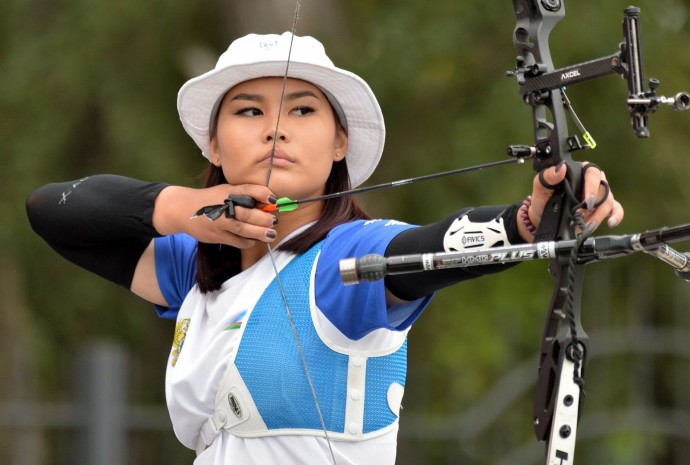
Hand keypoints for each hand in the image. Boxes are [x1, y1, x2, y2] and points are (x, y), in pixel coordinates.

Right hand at [153, 183, 276, 247]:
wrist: (182, 210)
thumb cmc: (210, 199)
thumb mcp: (225, 191)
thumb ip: (243, 195)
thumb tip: (267, 203)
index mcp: (227, 192)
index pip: (247, 190)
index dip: (262, 193)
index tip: (273, 198)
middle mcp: (223, 206)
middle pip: (247, 212)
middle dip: (263, 218)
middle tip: (274, 221)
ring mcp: (219, 222)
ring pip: (243, 229)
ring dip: (260, 232)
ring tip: (271, 234)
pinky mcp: (216, 235)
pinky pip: (236, 241)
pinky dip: (248, 241)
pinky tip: (255, 240)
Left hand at [519, 162, 624, 241]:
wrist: (543, 218)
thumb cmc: (543, 200)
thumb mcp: (540, 187)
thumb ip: (547, 177)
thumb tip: (560, 168)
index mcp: (578, 172)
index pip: (592, 172)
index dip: (592, 186)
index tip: (587, 201)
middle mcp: (591, 182)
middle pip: (603, 187)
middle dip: (596, 203)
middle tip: (584, 214)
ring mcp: (598, 196)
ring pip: (608, 201)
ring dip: (599, 215)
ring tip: (586, 224)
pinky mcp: (601, 209)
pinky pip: (616, 209)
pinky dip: (616, 215)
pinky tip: (611, 222)